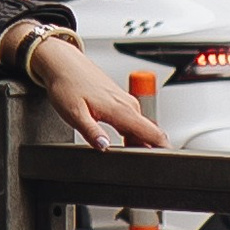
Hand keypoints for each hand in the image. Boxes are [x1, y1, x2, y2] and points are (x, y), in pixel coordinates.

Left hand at [26, 37, 168, 149]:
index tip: (167, 162)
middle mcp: (127, 104)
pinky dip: (130, 132)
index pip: (152, 133)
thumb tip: (104, 147)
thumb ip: (92, 132)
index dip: (163, 149)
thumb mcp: (74, 114)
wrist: (62, 64)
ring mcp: (125, 101)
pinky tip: (118, 138)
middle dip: (147, 150)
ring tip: (123, 153)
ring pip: (139, 128)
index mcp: (120, 109)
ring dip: (136, 142)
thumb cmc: (67, 84)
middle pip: (148, 134)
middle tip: (134, 165)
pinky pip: (132, 120)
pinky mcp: (119, 100)